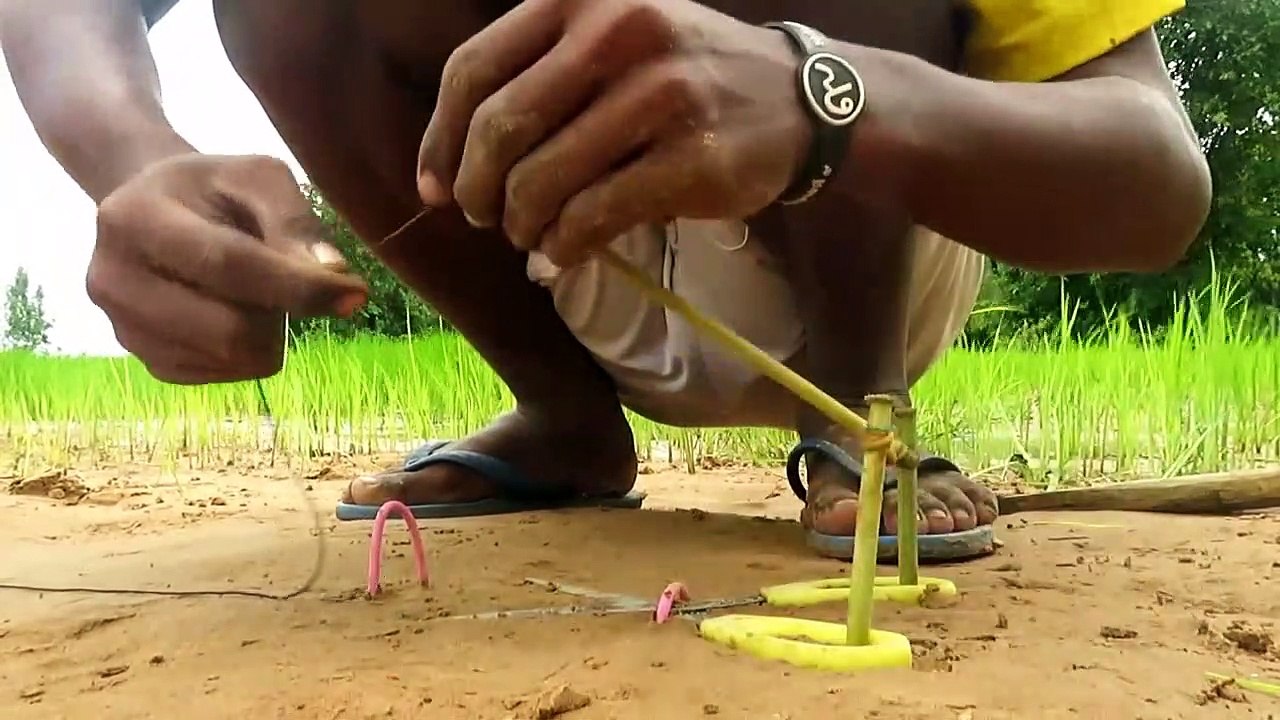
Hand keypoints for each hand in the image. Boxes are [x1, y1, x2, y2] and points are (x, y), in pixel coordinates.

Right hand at [88, 153, 367, 383]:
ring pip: (230, 358)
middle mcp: (111, 281)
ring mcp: (122, 329)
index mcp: (133, 219)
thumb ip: (295, 219)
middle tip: (292, 284)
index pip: (226, 264)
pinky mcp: (145, 361)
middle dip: (281, 312)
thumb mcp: (256, 177)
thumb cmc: (212, 189)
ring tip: (256, 292)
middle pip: (227, 329)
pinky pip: (222, 374)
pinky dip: (248, 351)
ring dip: (267, 332)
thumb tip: (333, 274)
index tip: (355, 293)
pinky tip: (236, 312)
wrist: (151, 208)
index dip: (297, 284)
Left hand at [416, 0, 809, 266]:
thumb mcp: (611, 37)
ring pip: (543, 179)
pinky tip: (563, 251)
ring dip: (521, 225)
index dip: (441, 138)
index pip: (474, 69)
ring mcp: (657, 94)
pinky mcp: (690, 158)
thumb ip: (537, 78)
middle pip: (501, 128)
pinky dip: (563, 246)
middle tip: (487, 218)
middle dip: (479, 189)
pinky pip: (593, 216)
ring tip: (529, 238)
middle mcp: (615, 33)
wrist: (797, 99)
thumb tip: (451, 168)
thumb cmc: (684, 74)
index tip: (435, 187)